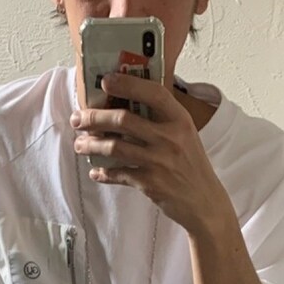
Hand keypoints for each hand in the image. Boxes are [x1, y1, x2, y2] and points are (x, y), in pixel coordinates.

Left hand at [71, 74, 232, 236]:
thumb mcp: (185, 135)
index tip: (105, 81)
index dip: (127, 83)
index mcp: (180, 120)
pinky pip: (119, 174)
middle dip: (95, 118)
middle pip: (124, 120)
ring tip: (80, 145)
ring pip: (115, 147)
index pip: (152, 93)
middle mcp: (170, 138)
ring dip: (92, 145)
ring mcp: (160, 161)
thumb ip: (163, 119)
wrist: (205, 202)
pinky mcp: (151, 183)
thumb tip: (126, 105)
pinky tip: (96, 172)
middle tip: (79, 119)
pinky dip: (104, 174)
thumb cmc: (191, 165)